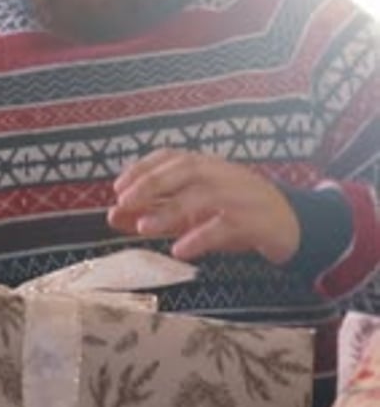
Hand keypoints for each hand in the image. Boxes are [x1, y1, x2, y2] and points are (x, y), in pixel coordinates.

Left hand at [108, 148, 299, 262]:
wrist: (294, 227)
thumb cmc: (237, 216)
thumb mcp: (193, 214)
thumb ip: (155, 213)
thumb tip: (113, 216)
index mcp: (209, 167)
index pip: (172, 156)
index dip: (144, 168)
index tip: (118, 187)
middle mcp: (224, 175)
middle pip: (186, 169)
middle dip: (152, 183)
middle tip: (124, 203)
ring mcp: (242, 196)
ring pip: (204, 196)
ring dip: (171, 210)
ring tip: (144, 228)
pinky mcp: (257, 221)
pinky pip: (227, 225)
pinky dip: (201, 236)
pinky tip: (181, 250)